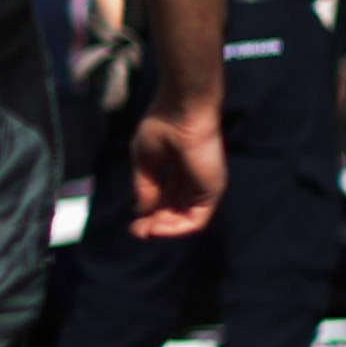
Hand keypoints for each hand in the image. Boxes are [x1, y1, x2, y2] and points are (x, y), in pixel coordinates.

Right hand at [127, 103, 224, 238]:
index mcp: (177, 170)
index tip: (133, 225)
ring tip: (146, 231)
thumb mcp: (146, 162)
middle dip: (155, 225)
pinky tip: (158, 228)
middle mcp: (192, 180)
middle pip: (175, 212)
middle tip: (137, 232)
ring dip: (164, 230)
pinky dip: (177, 229)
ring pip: (186, 219)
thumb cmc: (162, 128)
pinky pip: (197, 219)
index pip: (165, 199)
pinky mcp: (212, 190)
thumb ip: (146, 188)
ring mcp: (203, 185)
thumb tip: (142, 212)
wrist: (181, 114)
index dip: (148, 214)